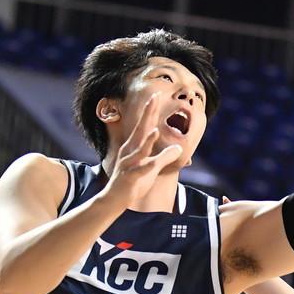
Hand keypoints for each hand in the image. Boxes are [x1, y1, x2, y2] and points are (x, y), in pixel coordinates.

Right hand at [102, 95, 182, 210]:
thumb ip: (164, 157)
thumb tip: (180, 149)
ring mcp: (129, 164)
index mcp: (134, 147)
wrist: (114, 199)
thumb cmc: (132, 182)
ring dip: (147, 140)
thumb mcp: (151, 168)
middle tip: (155, 96)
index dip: (150, 110)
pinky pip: (140, 171)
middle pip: (140, 129)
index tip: (157, 94)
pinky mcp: (130, 177)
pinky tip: (153, 162)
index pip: (144, 125)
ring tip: (156, 129)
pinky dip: (146, 165)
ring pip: (140, 150)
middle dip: (148, 113)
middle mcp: (130, 151)